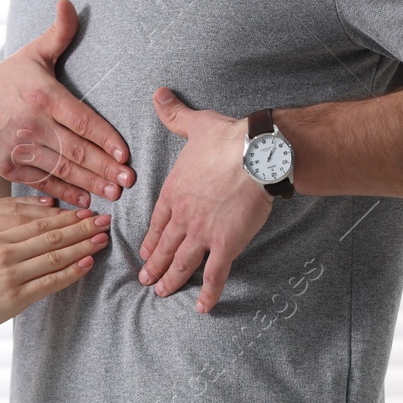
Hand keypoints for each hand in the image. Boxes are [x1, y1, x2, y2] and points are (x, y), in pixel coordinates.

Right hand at [0, 0, 133, 206]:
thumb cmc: (9, 79)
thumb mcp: (32, 53)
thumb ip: (58, 33)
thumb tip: (69, 2)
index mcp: (43, 95)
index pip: (80, 120)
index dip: (105, 138)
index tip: (125, 154)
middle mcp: (31, 123)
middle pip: (74, 149)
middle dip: (104, 168)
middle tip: (129, 182)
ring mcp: (18, 146)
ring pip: (60, 169)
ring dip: (89, 184)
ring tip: (113, 194)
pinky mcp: (9, 165)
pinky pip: (42, 182)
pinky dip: (64, 194)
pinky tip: (85, 201)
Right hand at [0, 207, 110, 341]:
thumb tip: (17, 239)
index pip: (37, 222)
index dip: (64, 217)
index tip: (84, 212)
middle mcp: (3, 252)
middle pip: (51, 234)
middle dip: (81, 227)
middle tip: (106, 220)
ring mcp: (9, 275)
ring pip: (54, 255)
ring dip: (83, 246)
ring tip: (103, 239)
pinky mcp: (12, 299)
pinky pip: (49, 283)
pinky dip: (70, 272)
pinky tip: (87, 264)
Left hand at [138, 86, 272, 312]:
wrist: (256, 154)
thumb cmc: (227, 139)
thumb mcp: (194, 123)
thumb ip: (174, 114)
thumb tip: (158, 94)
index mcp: (174, 193)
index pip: (157, 222)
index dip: (151, 240)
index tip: (145, 252)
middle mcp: (183, 217)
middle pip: (165, 247)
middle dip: (155, 266)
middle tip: (146, 280)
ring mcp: (202, 233)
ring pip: (182, 264)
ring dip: (171, 281)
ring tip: (162, 293)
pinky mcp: (226, 244)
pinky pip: (215, 274)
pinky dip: (208, 292)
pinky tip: (203, 307)